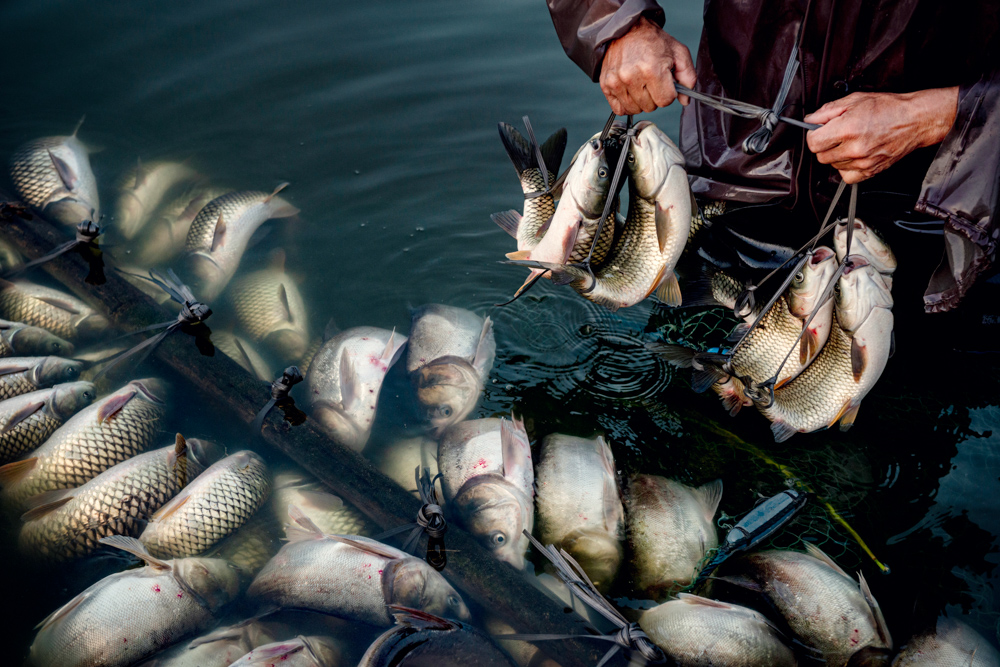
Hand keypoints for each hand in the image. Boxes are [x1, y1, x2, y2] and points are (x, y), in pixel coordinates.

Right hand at [600, 17, 696, 114]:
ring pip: (635, 110)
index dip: (669, 94)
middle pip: (650, 107)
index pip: (665, 101)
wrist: (627, 29)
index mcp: (652, 70)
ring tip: (641, 84)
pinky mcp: (606, 85)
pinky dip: (626, 104)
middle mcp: (632, 77)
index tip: (665, 84)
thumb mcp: (678, 52)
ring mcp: (617, 82)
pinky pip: (619, 109)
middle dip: (654, 97)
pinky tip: (630, 91)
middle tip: (652, 82)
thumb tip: (685, 100)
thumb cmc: (652, 41)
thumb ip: (688, 77)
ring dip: (640, 101)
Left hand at [804, 88, 957, 183]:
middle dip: (825, 144)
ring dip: (836, 155)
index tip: (819, 131)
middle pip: (821, 156)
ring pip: (833, 166)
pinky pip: (846, 176)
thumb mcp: (855, 100)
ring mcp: (863, 162)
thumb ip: (827, 111)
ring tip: (850, 142)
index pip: (813, 142)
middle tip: (836, 135)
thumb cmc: (889, 108)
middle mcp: (854, 148)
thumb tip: (810, 120)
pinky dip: (846, 168)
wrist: (915, 120)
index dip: (813, 135)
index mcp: (848, 129)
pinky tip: (853, 155)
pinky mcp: (871, 171)